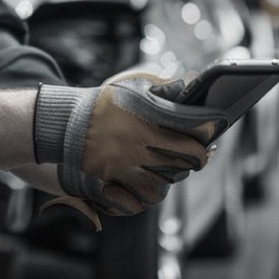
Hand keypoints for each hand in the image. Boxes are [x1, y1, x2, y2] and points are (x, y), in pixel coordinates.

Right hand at [34, 73, 227, 217]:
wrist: (70, 123)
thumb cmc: (106, 102)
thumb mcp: (135, 86)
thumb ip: (164, 87)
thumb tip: (189, 85)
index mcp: (151, 120)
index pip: (194, 136)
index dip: (206, 138)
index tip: (209, 137)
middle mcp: (144, 145)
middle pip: (187, 160)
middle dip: (198, 157)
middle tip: (200, 154)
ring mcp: (131, 164)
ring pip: (170, 179)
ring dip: (177, 173)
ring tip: (177, 165)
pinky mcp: (119, 178)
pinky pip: (148, 192)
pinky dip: (157, 188)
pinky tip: (158, 179)